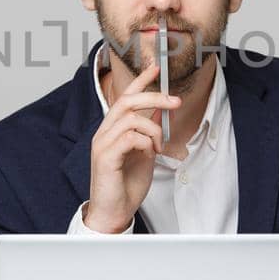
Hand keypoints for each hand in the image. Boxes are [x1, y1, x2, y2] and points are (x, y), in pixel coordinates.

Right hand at [85, 63, 178, 232]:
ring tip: (159, 147)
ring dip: (153, 129)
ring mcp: (102, 144)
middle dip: (155, 96)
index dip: (141, 80)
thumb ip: (149, 133)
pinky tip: (149, 154)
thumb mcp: (144, 153)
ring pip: (131, 118)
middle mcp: (104, 132)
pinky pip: (129, 138)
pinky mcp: (105, 158)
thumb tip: (162, 114)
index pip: (125, 97)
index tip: (156, 67)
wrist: (114, 211)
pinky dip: (146, 142)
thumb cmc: (126, 185)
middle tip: (176, 101)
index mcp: (113, 129)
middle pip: (128, 101)